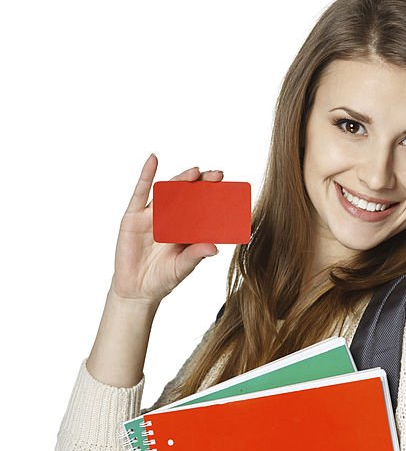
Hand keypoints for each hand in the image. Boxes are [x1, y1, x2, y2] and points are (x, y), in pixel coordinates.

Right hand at [110, 154, 223, 306]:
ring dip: (181, 180)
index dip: (213, 198)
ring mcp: (152, 216)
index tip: (227, 189)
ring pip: (168, 192)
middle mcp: (171, 219)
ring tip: (194, 172)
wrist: (136, 290)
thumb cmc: (162, 280)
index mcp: (186, 230)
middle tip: (217, 175)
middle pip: (188, 196)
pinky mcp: (134, 216)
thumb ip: (195, 256)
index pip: (202, 209)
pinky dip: (146, 175)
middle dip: (201, 184)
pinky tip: (153, 160)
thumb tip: (214, 248)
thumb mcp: (181, 268)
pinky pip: (140, 193)